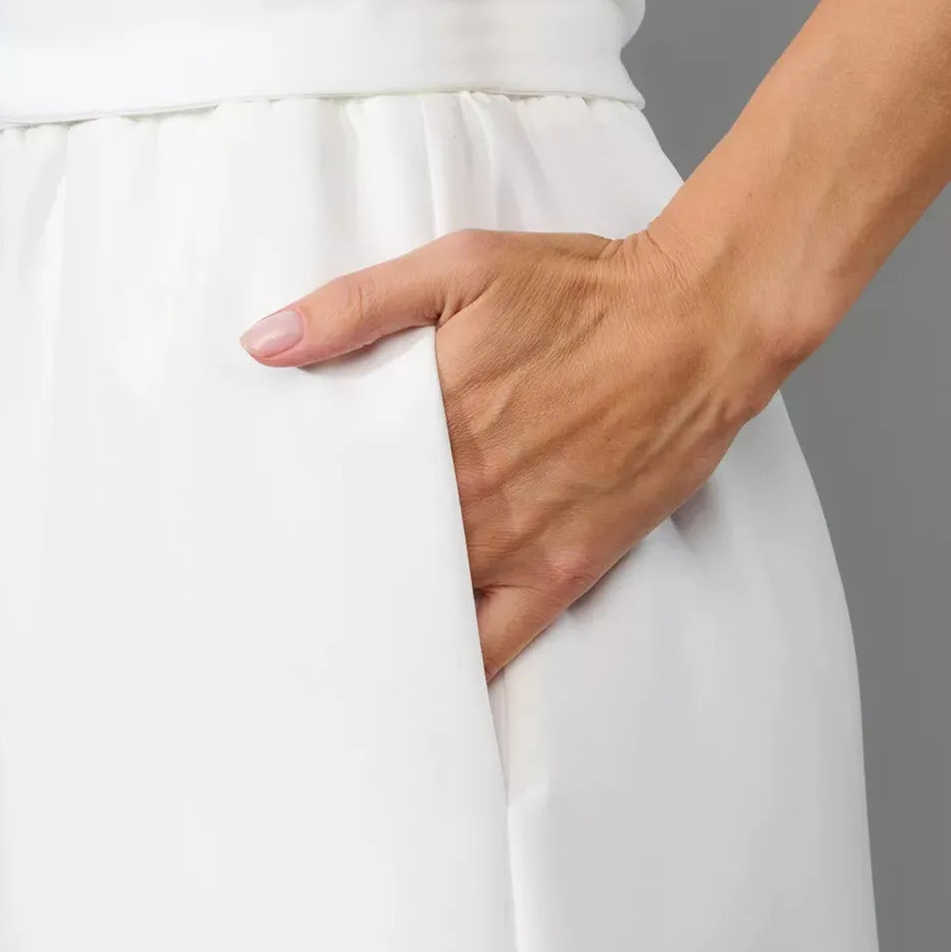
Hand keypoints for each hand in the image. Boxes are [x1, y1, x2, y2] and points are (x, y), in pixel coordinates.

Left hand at [239, 225, 781, 679]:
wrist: (696, 327)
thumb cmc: (582, 292)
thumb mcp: (461, 267)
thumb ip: (357, 305)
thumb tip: (264, 344)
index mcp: (426, 420)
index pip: (330, 488)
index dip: (288, 513)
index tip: (255, 528)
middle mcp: (463, 492)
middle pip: (367, 554)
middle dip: (320, 574)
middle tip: (273, 595)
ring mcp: (515, 539)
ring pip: (419, 606)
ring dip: (373, 622)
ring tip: (323, 645)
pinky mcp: (565, 568)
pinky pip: (496, 642)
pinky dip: (454, 666)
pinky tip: (416, 685)